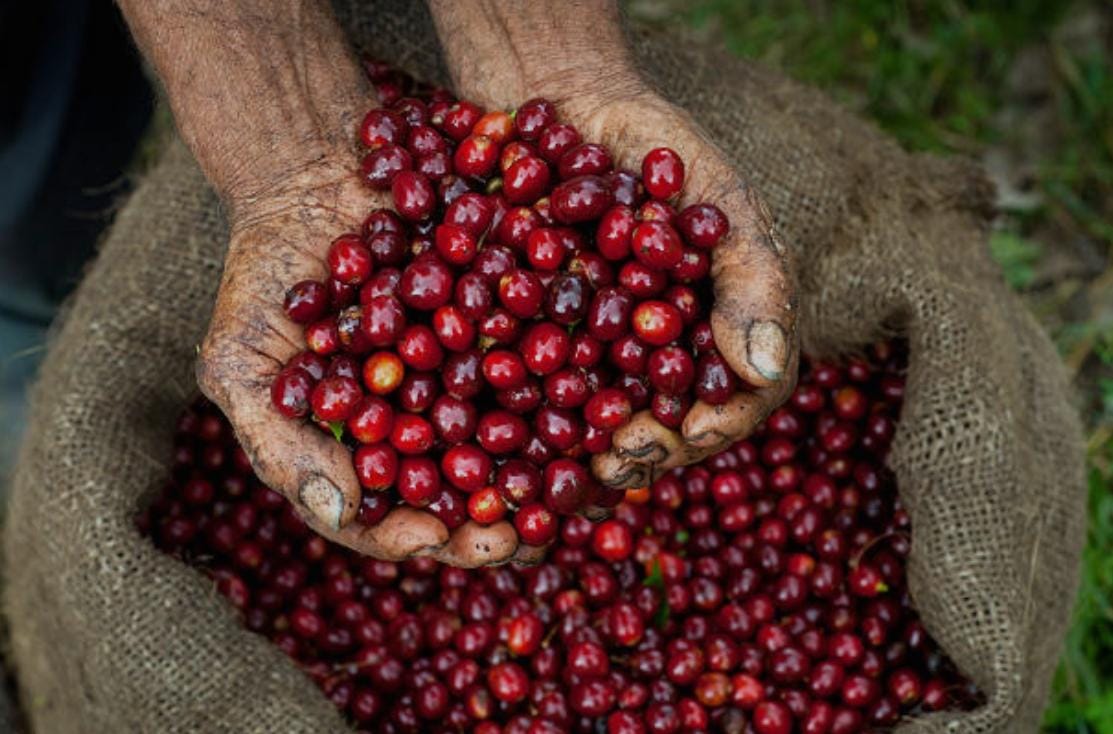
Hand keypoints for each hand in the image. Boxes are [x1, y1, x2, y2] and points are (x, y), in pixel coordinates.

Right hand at [119, 0, 523, 565]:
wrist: (313, 178)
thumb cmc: (264, 278)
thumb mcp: (241, 361)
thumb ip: (280, 442)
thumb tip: (342, 515)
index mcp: (371, 449)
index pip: (392, 515)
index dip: (414, 535)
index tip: (436, 539)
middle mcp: (431, 423)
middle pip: (471, 488)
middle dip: (501, 516)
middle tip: (529, 532)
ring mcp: (477, 374)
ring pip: (522, 434)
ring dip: (554, 463)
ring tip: (578, 482)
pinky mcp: (513, 321)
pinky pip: (548, 355)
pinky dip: (572, 376)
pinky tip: (600, 392)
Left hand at [429, 1, 798, 488]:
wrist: (560, 107)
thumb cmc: (653, 147)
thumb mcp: (717, 196)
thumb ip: (752, 275)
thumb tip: (765, 369)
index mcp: (718, 328)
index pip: (739, 396)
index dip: (720, 422)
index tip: (690, 433)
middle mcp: (662, 355)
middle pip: (670, 426)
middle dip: (650, 451)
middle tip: (621, 458)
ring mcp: (600, 357)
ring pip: (605, 427)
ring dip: (592, 456)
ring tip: (572, 468)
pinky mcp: (538, 349)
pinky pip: (538, 399)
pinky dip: (530, 424)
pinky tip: (510, 438)